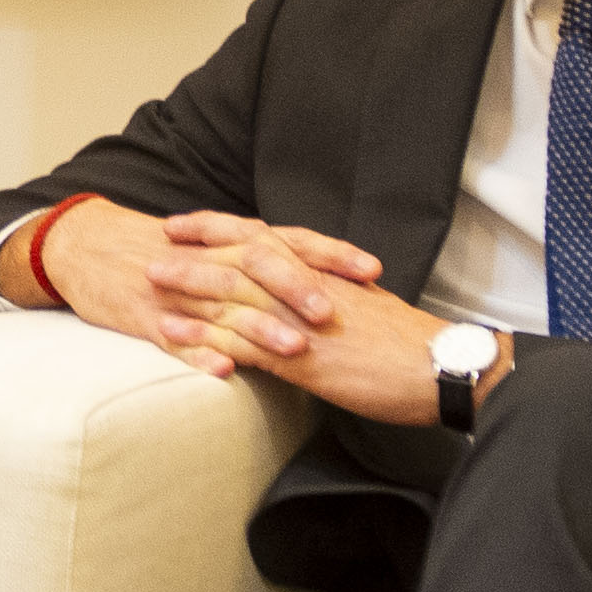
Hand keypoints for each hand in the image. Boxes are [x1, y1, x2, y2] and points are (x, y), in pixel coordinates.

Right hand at [18, 198, 368, 373]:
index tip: (372, 270)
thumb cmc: (156, 252)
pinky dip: (197, 353)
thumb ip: (261, 263)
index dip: (330, 254)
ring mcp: (175, 289)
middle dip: (298, 288)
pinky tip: (222, 372)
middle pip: (260, 268)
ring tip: (296, 351)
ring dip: (260, 329)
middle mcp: (208, 260)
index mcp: (229, 242)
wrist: (82, 245)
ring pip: (223, 307)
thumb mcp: (212, 248)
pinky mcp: (141, 316)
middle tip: (335, 312)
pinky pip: (171, 338)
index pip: (289, 241)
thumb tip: (319, 279)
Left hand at [168, 230, 467, 423]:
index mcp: (324, 272)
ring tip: (150, 280)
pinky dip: (203, 336)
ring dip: (189, 286)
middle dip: (196, 249)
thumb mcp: (367, 310)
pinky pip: (240, 341)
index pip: (265, 238)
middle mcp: (307, 286)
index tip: (189, 223)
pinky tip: (173, 336)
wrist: (441, 368)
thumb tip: (309, 300)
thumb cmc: (412, 347)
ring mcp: (301, 320)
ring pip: (234, 293)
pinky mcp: (300, 357)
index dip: (223, 228)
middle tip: (156, 242)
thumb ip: (332, 299)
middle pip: (242, 256)